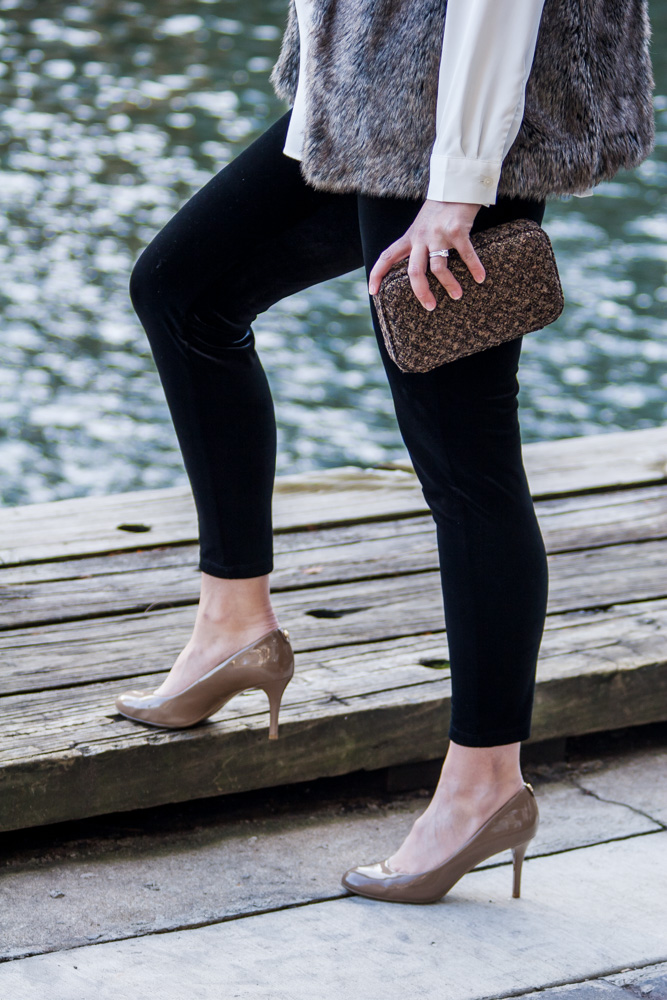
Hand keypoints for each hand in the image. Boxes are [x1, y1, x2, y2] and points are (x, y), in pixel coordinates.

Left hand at [368, 200, 485, 309]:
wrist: (455, 184)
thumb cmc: (440, 208)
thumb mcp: (421, 225)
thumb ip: (417, 243)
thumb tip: (417, 268)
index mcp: (410, 237)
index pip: (387, 256)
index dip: (377, 274)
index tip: (372, 292)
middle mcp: (421, 237)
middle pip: (414, 272)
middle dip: (421, 292)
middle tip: (430, 307)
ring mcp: (438, 234)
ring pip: (439, 268)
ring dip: (449, 285)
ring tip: (457, 296)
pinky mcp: (457, 230)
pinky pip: (466, 255)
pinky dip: (474, 268)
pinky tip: (481, 278)